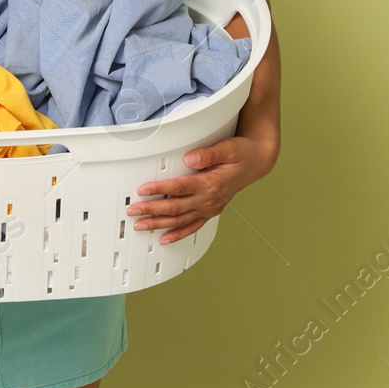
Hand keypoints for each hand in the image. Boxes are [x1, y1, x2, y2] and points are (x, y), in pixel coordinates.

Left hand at [127, 133, 277, 243]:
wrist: (255, 163)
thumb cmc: (241, 155)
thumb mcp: (228, 148)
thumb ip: (209, 154)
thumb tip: (191, 157)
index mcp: (211, 184)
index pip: (179, 188)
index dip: (160, 189)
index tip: (143, 190)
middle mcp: (209, 200)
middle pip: (175, 207)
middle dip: (152, 209)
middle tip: (133, 210)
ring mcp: (209, 208)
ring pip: (180, 220)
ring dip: (159, 224)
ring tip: (140, 225)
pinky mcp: (209, 211)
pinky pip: (192, 227)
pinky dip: (177, 234)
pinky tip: (164, 239)